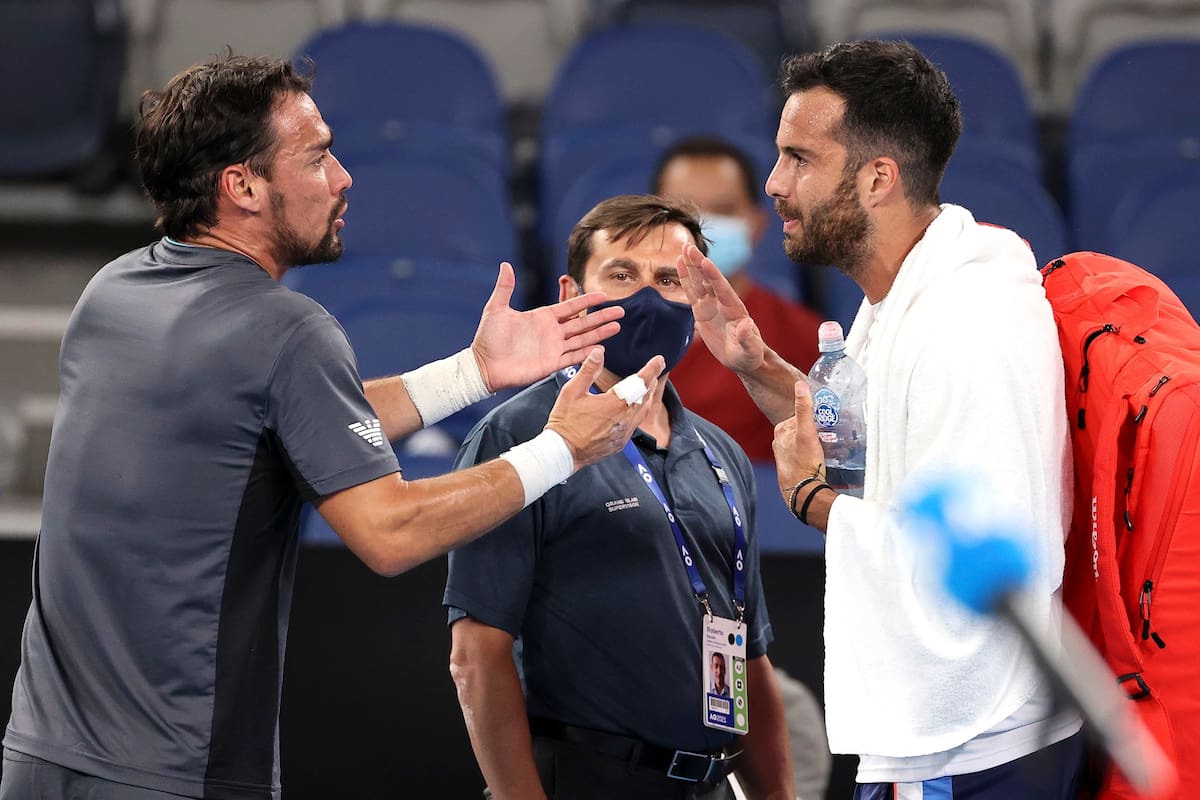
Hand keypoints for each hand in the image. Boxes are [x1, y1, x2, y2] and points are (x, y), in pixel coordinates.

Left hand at [470, 262, 623, 391]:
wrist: (484, 365)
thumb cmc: (488, 338)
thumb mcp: (496, 309)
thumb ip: (505, 288)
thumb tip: (506, 265)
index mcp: (542, 317)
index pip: (570, 307)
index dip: (587, 301)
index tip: (604, 295)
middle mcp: (551, 332)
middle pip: (582, 322)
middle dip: (601, 316)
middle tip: (620, 310)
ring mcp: (553, 348)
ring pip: (582, 339)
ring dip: (600, 333)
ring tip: (617, 326)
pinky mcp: (551, 364)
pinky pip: (574, 357)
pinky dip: (588, 352)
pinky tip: (602, 347)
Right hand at [545, 348, 665, 467]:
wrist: (562, 452)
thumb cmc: (565, 422)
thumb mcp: (572, 391)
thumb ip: (588, 370)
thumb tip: (598, 352)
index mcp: (614, 404)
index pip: (640, 382)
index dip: (651, 369)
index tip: (659, 360)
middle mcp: (624, 420)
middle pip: (645, 397)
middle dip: (649, 382)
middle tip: (652, 372)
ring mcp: (623, 433)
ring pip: (642, 412)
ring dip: (646, 398)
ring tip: (645, 388)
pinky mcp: (620, 443)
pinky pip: (635, 425)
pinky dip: (637, 413)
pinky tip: (632, 410)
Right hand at [677, 242, 765, 373]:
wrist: (743, 358)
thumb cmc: (749, 354)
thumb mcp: (750, 349)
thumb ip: (747, 337)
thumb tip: (747, 324)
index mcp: (734, 308)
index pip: (722, 288)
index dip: (713, 275)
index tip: (705, 261)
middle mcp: (722, 302)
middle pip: (708, 279)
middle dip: (698, 263)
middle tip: (688, 245)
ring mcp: (712, 305)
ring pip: (699, 282)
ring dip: (691, 266)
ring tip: (683, 249)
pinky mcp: (702, 311)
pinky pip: (691, 292)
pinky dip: (685, 279)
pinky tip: (680, 265)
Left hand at [772, 381, 826, 499]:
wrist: (803, 492)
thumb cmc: (803, 462)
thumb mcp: (806, 432)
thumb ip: (804, 408)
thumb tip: (800, 384)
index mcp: (780, 431)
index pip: (801, 416)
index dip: (817, 417)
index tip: (830, 421)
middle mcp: (780, 443)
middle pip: (805, 429)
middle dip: (820, 430)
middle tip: (835, 435)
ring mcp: (786, 456)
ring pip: (807, 442)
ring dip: (820, 443)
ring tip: (834, 447)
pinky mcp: (794, 467)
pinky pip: (807, 455)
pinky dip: (816, 454)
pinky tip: (826, 458)